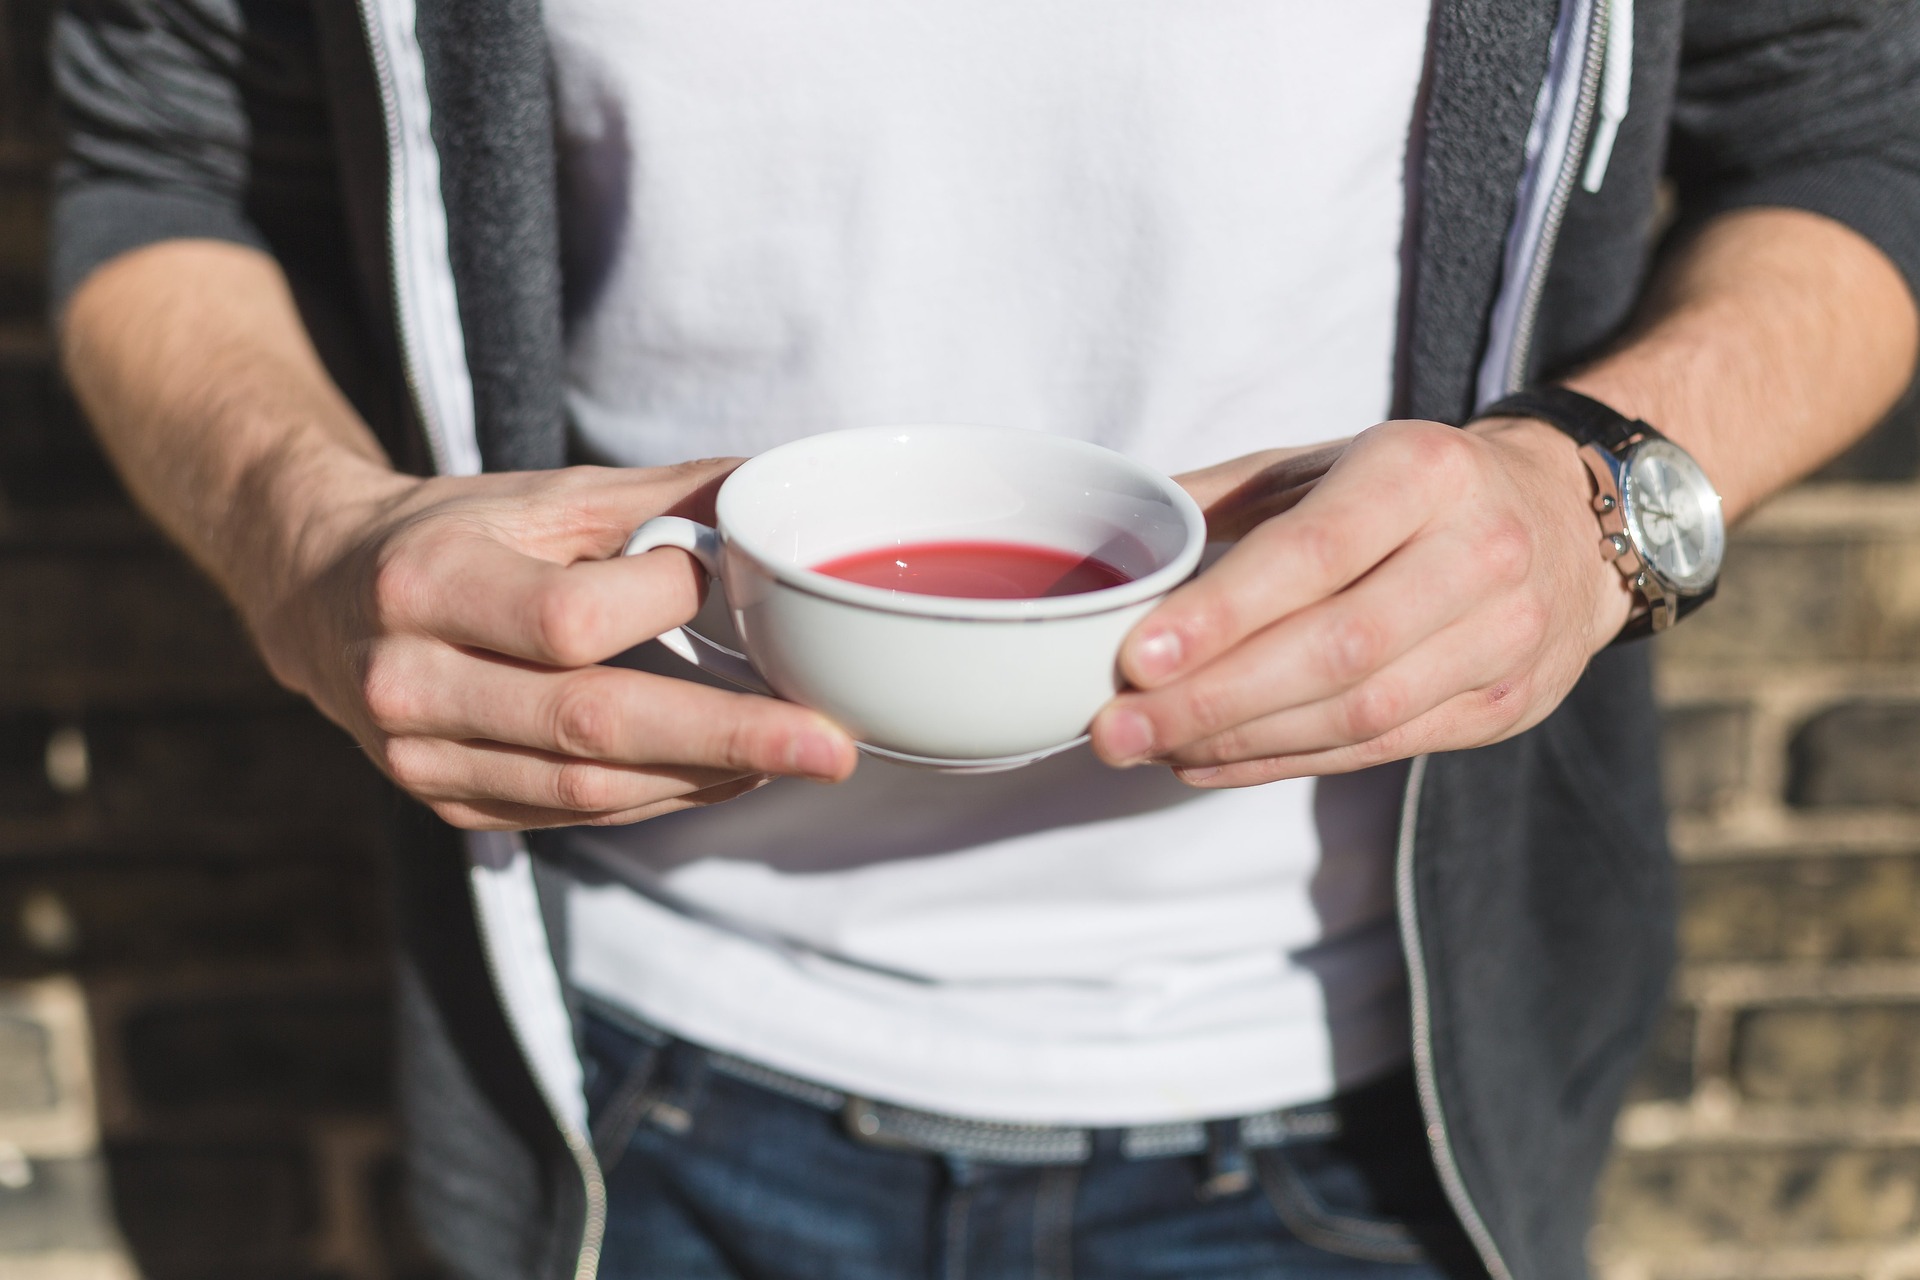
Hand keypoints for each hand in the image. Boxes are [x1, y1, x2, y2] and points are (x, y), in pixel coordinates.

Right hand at [239, 458, 857, 829]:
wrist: (318, 598)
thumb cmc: (449, 534)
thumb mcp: (535, 496)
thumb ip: (656, 498)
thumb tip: (776, 486)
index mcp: (427, 584)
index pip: (565, 618)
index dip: (660, 601)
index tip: (731, 577)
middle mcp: (411, 683)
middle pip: (590, 723)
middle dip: (727, 736)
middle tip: (831, 742)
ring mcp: (422, 759)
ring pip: (587, 788)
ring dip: (708, 774)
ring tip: (798, 754)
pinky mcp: (448, 804)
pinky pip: (572, 815)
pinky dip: (661, 795)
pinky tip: (728, 773)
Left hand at [1088, 418, 1634, 784]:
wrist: (1569, 523)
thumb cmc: (1410, 489)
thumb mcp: (1324, 463)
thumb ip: (1219, 500)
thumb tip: (1100, 546)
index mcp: (1423, 470)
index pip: (1315, 552)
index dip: (1224, 613)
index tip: (1136, 657)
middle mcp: (1479, 550)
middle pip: (1337, 650)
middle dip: (1212, 700)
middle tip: (1115, 729)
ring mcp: (1504, 637)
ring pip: (1360, 714)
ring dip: (1239, 743)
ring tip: (1148, 748)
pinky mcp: (1504, 707)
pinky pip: (1378, 750)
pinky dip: (1281, 763)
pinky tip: (1206, 763)